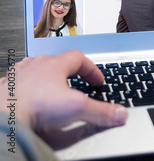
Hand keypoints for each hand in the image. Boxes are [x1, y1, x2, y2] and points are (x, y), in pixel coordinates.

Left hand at [0, 50, 127, 133]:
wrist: (4, 117)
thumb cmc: (35, 107)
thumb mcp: (78, 108)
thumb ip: (102, 111)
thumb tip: (120, 114)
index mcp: (55, 64)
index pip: (80, 58)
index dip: (92, 69)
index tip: (97, 81)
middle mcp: (35, 66)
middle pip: (57, 62)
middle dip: (69, 72)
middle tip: (76, 84)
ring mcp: (18, 76)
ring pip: (35, 69)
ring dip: (46, 77)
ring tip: (52, 89)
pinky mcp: (4, 89)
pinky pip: (16, 83)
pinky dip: (25, 89)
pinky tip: (28, 99)